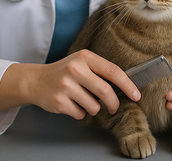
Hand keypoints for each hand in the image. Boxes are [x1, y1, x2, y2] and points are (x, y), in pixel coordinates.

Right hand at [0, 49, 140, 119]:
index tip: (136, 95)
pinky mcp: (59, 101)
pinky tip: (72, 104)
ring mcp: (66, 86)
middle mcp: (75, 69)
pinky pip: (80, 114)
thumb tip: (125, 85)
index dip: (128, 85)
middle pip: (106, 91)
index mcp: (85, 57)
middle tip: (113, 107)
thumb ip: (100, 70)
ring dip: (93, 108)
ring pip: (94, 106)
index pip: (113, 71)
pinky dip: (80, 113)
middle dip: (113, 103)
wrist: (35, 80)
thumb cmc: (64, 72)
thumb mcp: (81, 62)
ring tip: (83, 100)